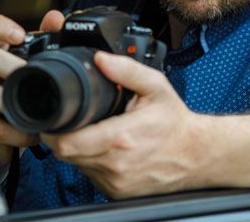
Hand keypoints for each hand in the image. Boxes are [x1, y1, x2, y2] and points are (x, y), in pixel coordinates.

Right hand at [0, 10, 64, 174]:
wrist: (10, 133)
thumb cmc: (23, 90)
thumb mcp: (36, 63)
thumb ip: (47, 39)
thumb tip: (56, 18)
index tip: (18, 35)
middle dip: (9, 66)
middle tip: (29, 73)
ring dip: (12, 102)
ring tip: (35, 109)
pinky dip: (15, 132)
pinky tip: (32, 133)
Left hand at [40, 51, 209, 198]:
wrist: (196, 154)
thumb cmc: (175, 122)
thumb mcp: (155, 86)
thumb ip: (125, 70)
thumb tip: (100, 59)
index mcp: (121, 137)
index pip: (66, 142)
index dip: (54, 130)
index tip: (57, 118)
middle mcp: (116, 164)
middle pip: (66, 154)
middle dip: (64, 136)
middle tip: (75, 121)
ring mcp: (116, 181)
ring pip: (77, 165)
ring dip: (78, 149)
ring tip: (95, 133)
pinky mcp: (118, 192)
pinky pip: (91, 175)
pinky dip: (91, 162)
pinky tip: (106, 149)